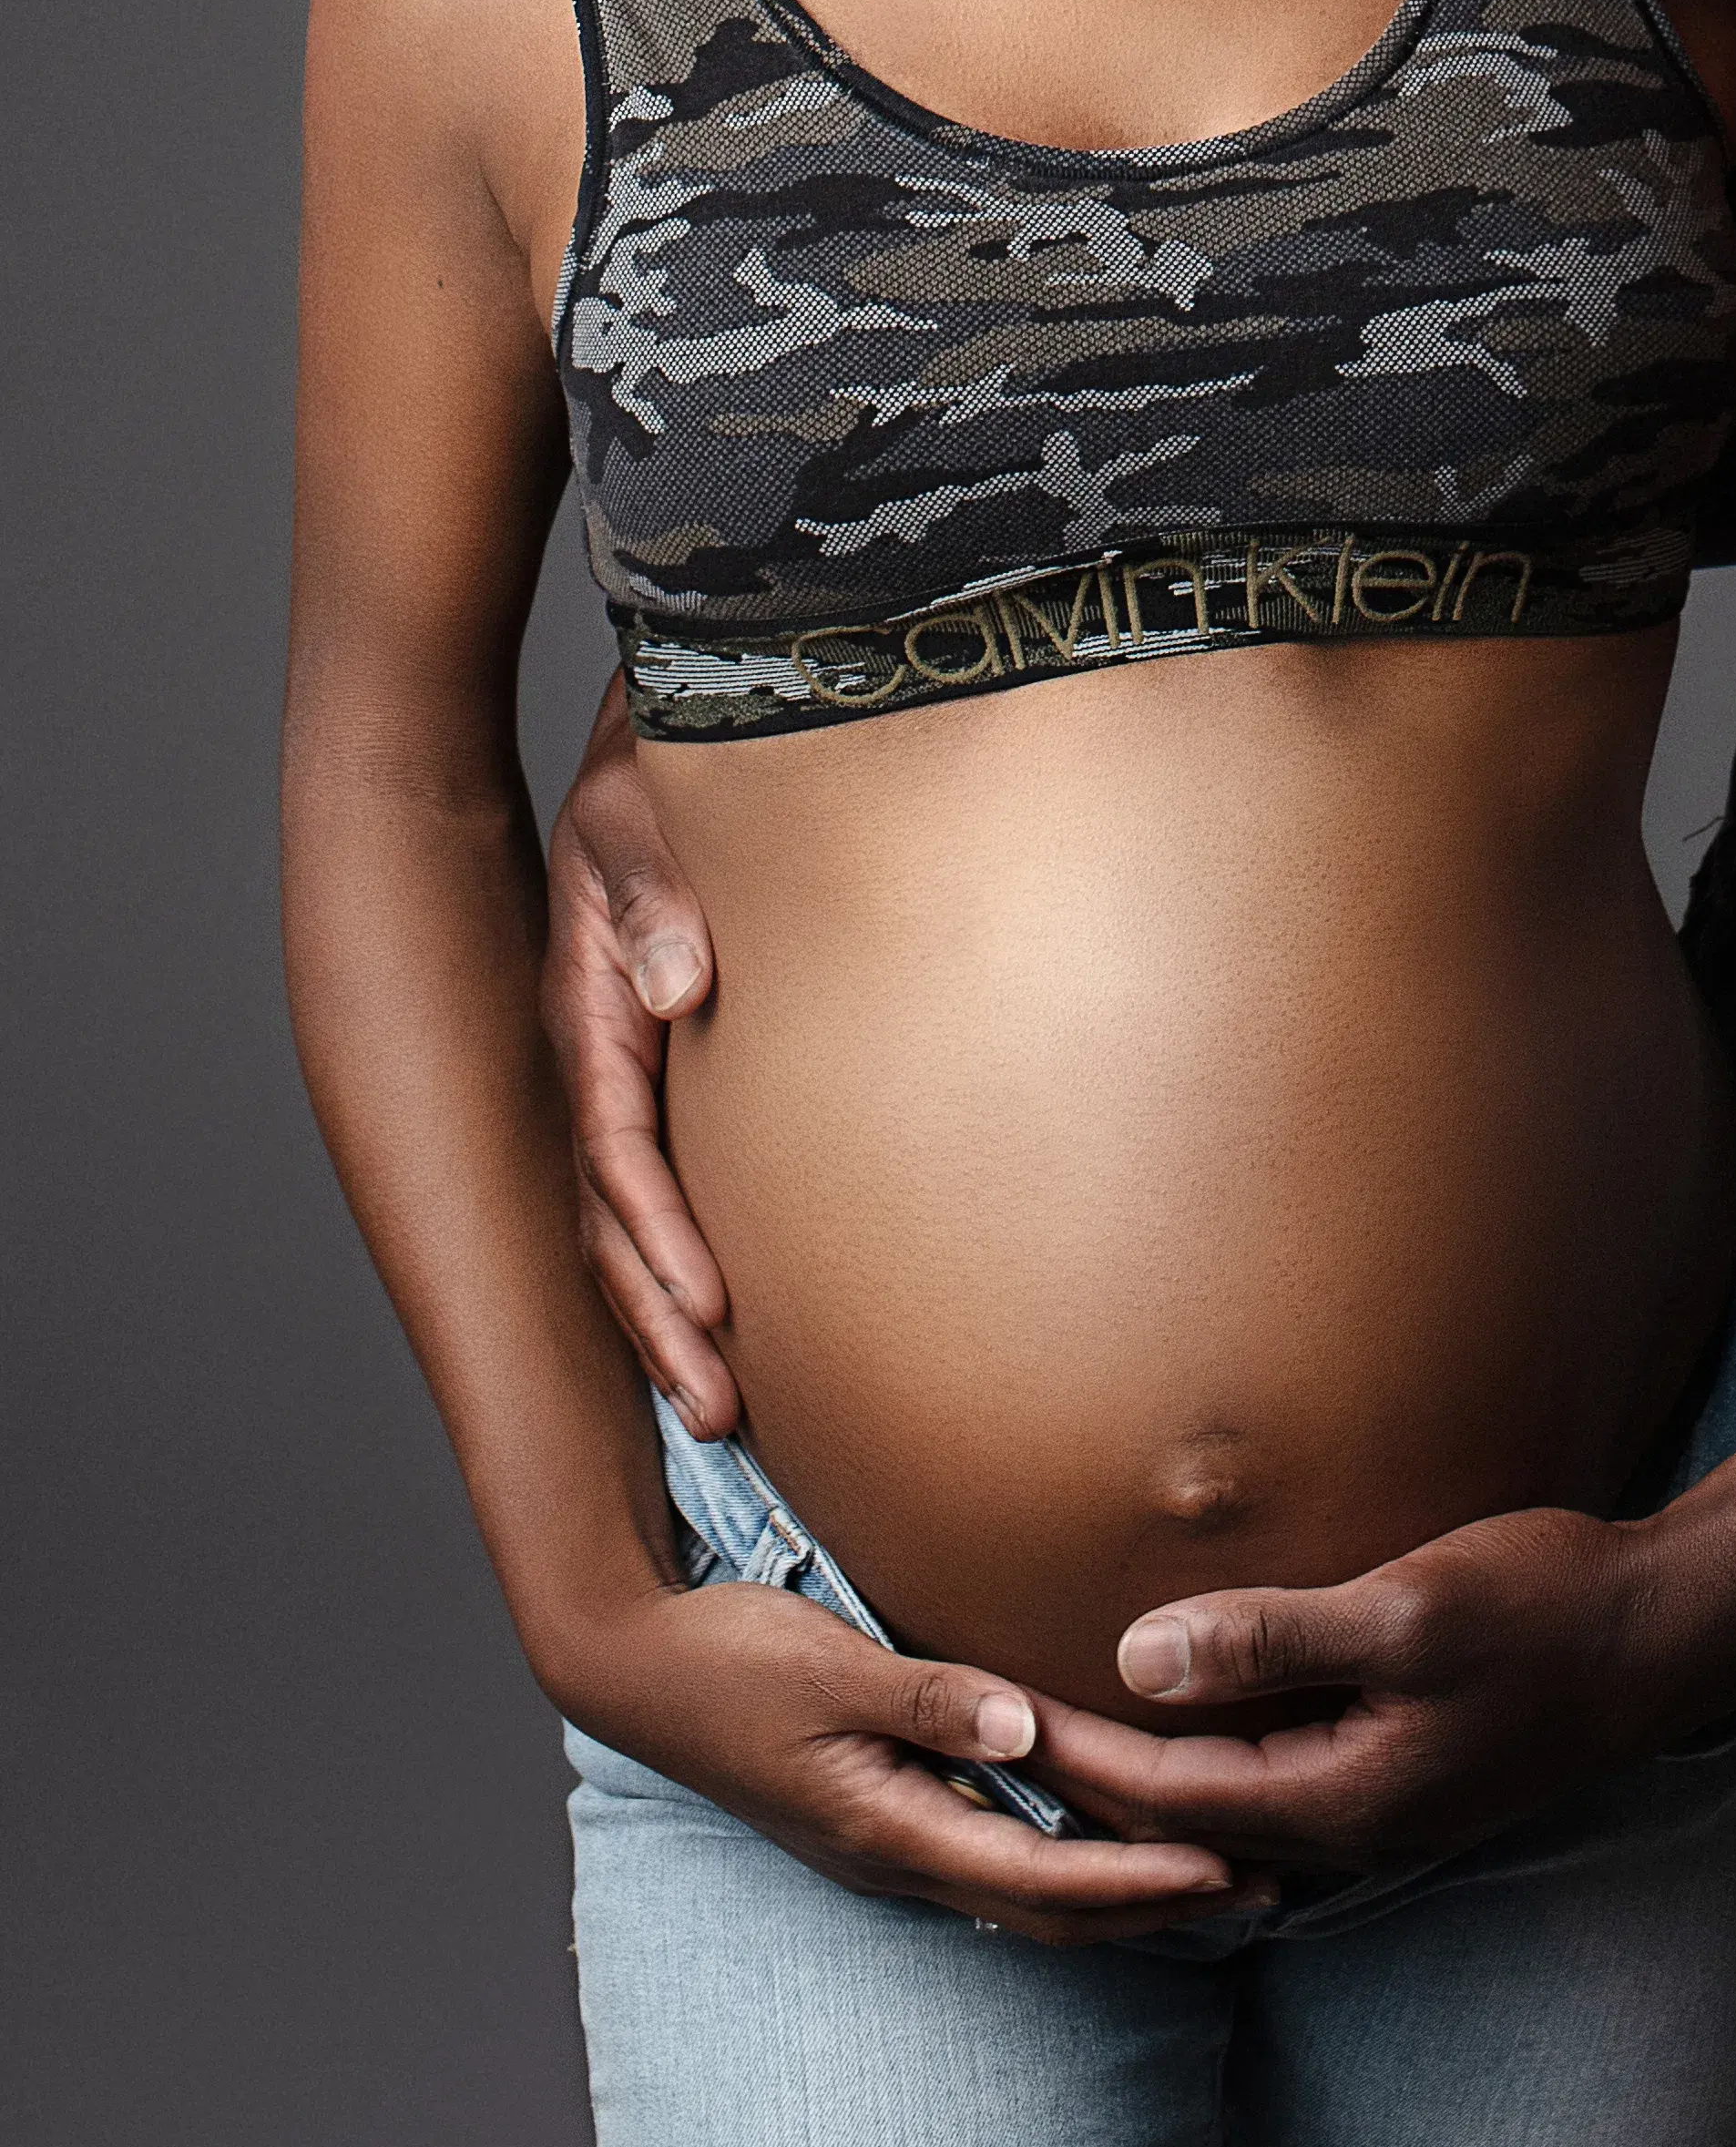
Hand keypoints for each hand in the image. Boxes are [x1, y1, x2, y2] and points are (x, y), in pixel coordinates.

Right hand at [543, 680, 739, 1439]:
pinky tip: (735, 1322)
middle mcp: (600, 1054)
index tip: (711, 1313)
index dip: (659, 1240)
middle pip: (614, 1219)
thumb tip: (681, 982)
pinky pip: (666, 1183)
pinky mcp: (667, 1064)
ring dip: (670, 1316)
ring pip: (632, 1222)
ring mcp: (628, 1067)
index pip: (616, 1151)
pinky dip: (686, 1261)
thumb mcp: (642, 812)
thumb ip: (654, 893)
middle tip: (718, 1415)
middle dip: (658, 1322)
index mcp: (589, 1008)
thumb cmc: (657, 769)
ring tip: (723, 1412)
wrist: (669, 731)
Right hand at [557, 1572, 1275, 1946]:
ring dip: (1120, 1890)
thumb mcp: (830, 1664)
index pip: (1042, 1876)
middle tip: (1264, 1884)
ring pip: (1025, 1893)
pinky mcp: (881, 1813)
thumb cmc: (728, 1658)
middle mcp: (897, 1853)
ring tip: (1213, 1871)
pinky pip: (996, 1858)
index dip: (1139, 1881)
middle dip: (1157, 1906)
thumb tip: (1022, 1727)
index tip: (1228, 1870)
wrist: (635, 1670)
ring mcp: (888, 1839)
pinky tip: (1104, 1830)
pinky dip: (1067, 1858)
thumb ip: (927, 1697)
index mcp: (888, 1827)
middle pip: (1049, 1909)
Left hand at [1018, 1503, 1735, 1872]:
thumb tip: (1141, 1656)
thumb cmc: (1545, 1607)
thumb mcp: (1406, 1608)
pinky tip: (1182, 1720)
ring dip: (1141, 1776)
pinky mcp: (1401, 1775)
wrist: (1665, 1634)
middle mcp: (1352, 1826)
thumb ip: (1274, 1637)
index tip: (986, 1712)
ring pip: (1225, 1808)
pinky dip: (1206, 1759)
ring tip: (1057, 1734)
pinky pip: (1272, 1782)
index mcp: (1342, 1800)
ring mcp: (1381, 1808)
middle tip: (990, 1733)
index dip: (1070, 1753)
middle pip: (1182, 1821)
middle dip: (1085, 1781)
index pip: (1163, 1795)